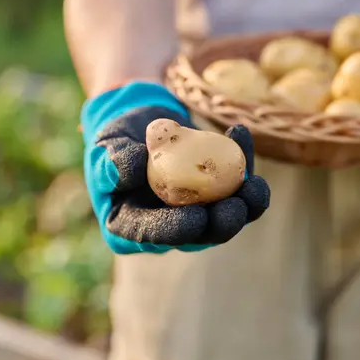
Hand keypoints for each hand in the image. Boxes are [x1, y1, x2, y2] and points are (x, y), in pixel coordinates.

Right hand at [81, 82, 269, 253]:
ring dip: (246, 204)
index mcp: (131, 225)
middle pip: (198, 235)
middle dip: (222, 224)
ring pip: (225, 218)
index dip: (176, 229)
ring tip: (255, 184)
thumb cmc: (115, 140)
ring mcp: (195, 212)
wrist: (139, 124)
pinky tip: (241, 136)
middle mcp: (167, 226)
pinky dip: (244, 166)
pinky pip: (236, 187)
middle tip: (237, 207)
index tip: (197, 217)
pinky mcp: (216, 194)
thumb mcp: (104, 148)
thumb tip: (136, 168)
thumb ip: (112, 162)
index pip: (153, 233)